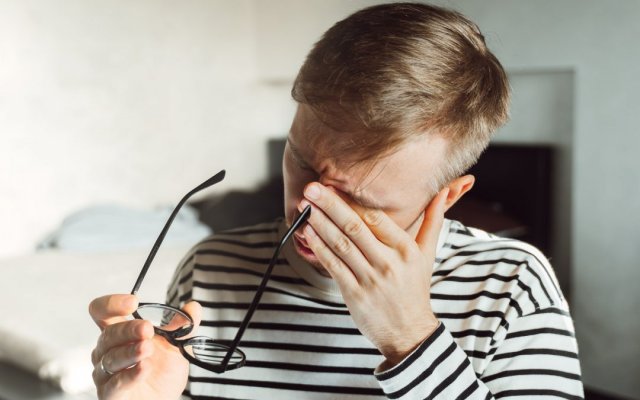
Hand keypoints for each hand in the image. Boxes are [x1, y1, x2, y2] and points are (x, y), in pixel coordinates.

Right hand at [88, 294, 200, 399]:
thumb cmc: (161, 371)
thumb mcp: (175, 345)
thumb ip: (183, 326)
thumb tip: (194, 307)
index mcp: (119, 333)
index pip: (102, 312)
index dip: (112, 304)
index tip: (133, 301)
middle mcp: (106, 351)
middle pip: (108, 334)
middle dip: (128, 330)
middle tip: (147, 328)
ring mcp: (105, 373)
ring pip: (110, 359)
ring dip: (130, 352)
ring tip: (147, 348)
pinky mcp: (110, 394)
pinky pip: (115, 384)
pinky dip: (130, 375)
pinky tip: (144, 368)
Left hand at [300, 183, 447, 366]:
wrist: (409, 333)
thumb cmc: (415, 290)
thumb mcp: (427, 254)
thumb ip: (432, 221)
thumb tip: (442, 192)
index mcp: (406, 249)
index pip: (376, 218)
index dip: (353, 200)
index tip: (335, 185)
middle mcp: (388, 263)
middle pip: (354, 227)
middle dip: (330, 205)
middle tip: (311, 188)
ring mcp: (370, 279)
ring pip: (341, 244)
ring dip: (320, 223)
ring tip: (304, 206)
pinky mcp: (355, 294)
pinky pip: (334, 266)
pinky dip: (319, 248)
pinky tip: (308, 233)